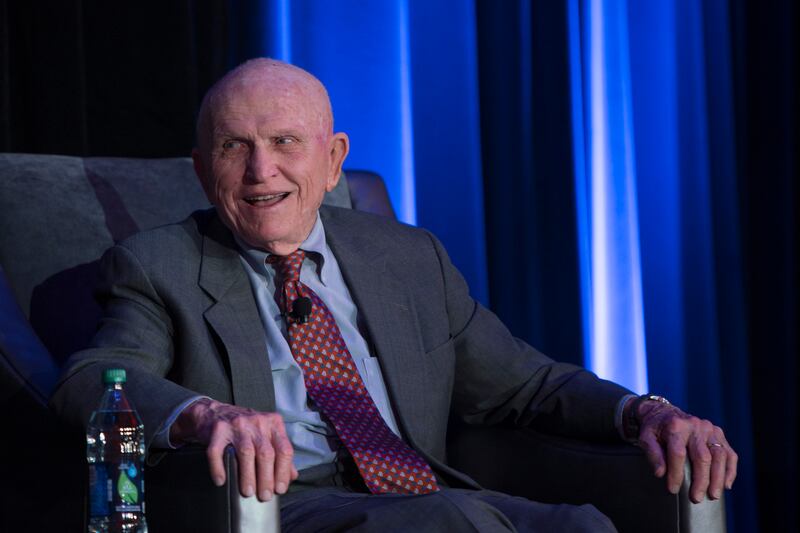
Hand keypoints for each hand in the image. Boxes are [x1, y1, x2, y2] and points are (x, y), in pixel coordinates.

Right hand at [170, 398, 297, 500]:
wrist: (215, 411)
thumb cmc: (246, 428)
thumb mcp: (267, 435)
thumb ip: (280, 453)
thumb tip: (292, 476)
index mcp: (273, 423)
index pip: (284, 449)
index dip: (283, 472)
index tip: (280, 489)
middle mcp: (257, 422)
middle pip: (266, 453)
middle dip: (266, 478)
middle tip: (264, 496)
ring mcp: (237, 424)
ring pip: (246, 453)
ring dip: (248, 476)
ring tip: (248, 492)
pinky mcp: (218, 430)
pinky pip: (218, 452)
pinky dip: (219, 468)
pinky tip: (222, 480)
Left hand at [627, 398, 737, 502]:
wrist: (665, 413)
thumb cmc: (655, 429)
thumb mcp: (646, 438)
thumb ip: (653, 454)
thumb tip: (660, 474)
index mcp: (676, 426)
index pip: (678, 454)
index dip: (676, 474)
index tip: (673, 490)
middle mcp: (695, 425)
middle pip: (702, 456)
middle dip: (700, 480)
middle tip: (696, 498)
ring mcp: (710, 429)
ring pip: (719, 456)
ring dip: (718, 478)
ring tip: (713, 495)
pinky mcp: (719, 433)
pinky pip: (729, 454)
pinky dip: (730, 470)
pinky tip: (726, 484)